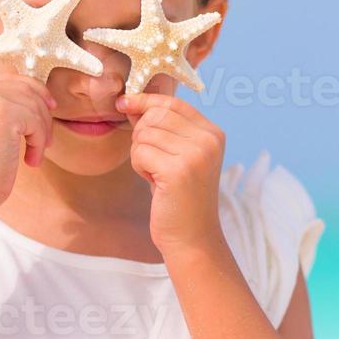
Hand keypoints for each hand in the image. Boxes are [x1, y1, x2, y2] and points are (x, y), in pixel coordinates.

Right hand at [0, 75, 54, 212]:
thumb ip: (3, 104)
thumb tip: (37, 89)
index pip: (8, 79)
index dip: (33, 93)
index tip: (50, 107)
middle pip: (23, 88)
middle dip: (41, 113)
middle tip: (47, 139)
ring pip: (32, 103)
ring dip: (41, 131)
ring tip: (34, 154)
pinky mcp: (1, 111)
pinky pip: (35, 120)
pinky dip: (39, 141)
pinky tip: (31, 160)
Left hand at [117, 93, 226, 257]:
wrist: (192, 238)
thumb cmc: (179, 197)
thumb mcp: (177, 156)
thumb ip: (162, 128)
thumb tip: (131, 101)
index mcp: (213, 133)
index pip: (173, 102)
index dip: (145, 100)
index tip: (125, 103)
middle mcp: (209, 140)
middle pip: (155, 115)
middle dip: (142, 135)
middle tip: (151, 160)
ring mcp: (196, 154)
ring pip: (144, 134)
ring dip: (140, 154)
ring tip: (156, 174)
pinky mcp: (179, 170)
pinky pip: (140, 152)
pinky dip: (139, 167)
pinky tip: (153, 182)